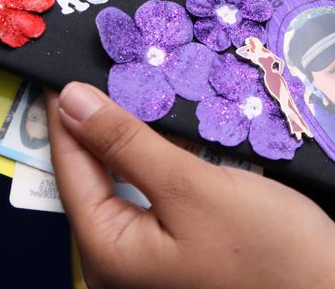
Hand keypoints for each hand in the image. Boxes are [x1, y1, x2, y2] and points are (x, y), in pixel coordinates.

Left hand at [48, 82, 334, 288]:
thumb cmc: (270, 253)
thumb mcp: (192, 187)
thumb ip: (127, 143)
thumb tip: (72, 102)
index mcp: (108, 253)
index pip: (69, 169)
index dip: (66, 115)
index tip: (64, 69)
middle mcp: (118, 266)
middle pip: (93, 179)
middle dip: (98, 125)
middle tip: (104, 69)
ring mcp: (149, 266)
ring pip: (123, 187)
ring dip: (130, 142)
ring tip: (136, 90)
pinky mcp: (178, 257)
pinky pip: (152, 201)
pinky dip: (157, 165)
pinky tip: (171, 135)